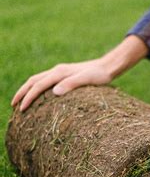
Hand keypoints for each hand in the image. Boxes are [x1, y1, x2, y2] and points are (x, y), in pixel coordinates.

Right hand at [11, 35, 147, 110]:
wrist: (108, 67)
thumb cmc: (99, 75)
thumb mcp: (87, 80)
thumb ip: (71, 84)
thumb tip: (54, 92)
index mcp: (59, 72)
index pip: (38, 85)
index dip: (28, 97)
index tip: (21, 109)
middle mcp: (57, 70)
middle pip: (33, 81)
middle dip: (22, 93)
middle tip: (14, 106)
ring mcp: (61, 72)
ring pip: (38, 80)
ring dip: (27, 90)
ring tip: (21, 102)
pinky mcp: (65, 75)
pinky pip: (46, 81)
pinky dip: (37, 88)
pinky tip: (39, 97)